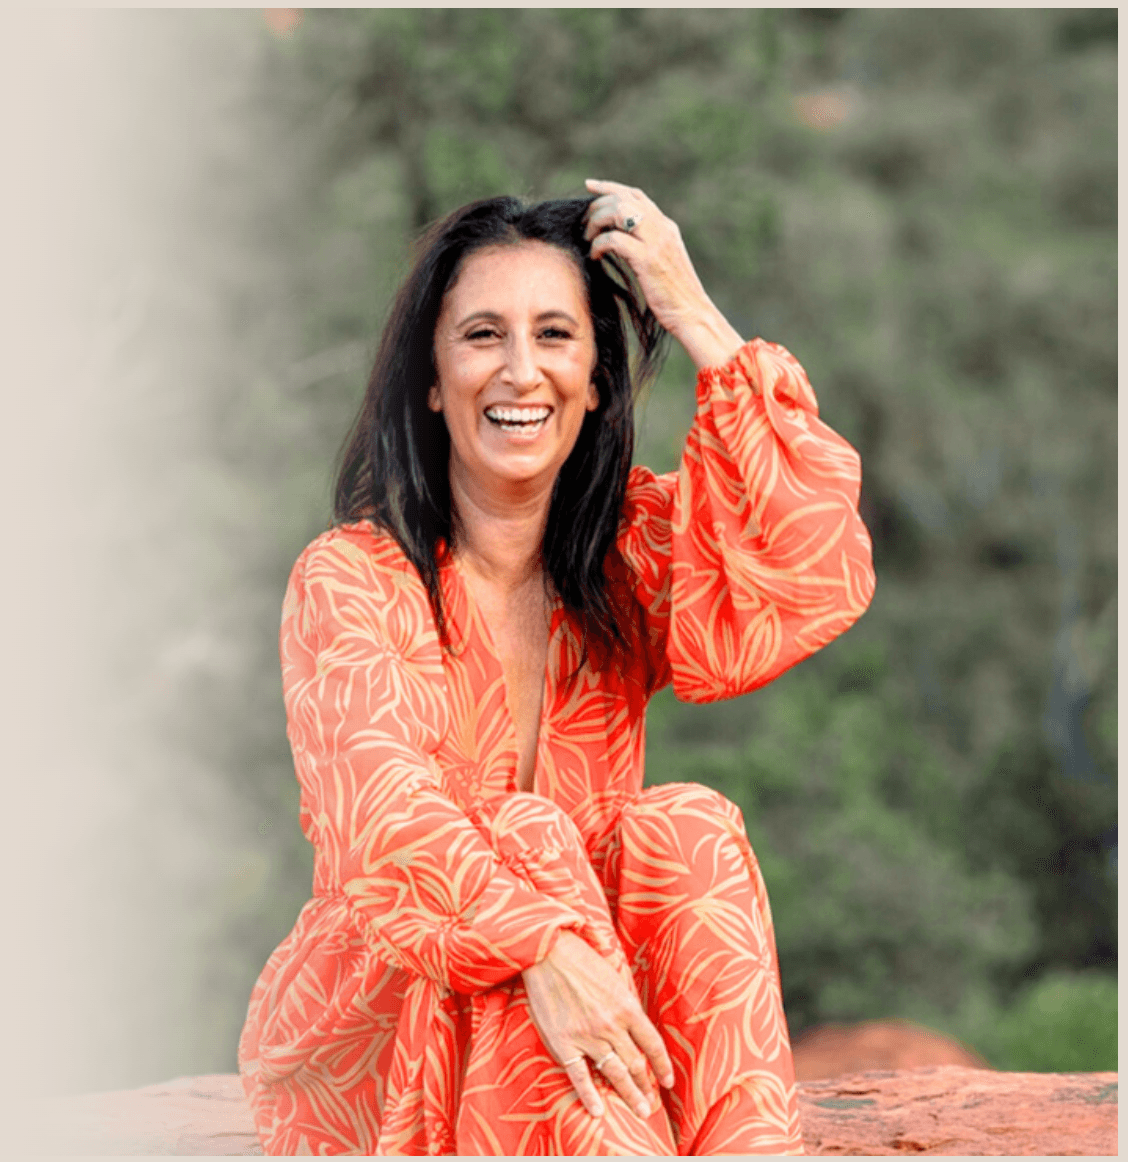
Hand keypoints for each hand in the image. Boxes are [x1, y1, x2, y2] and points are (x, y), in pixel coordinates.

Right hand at [521, 930, 673, 1119]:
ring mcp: (587, 1036)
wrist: (548, 952)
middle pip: (635, 1064)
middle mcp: (611, 1026)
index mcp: (626, 1007)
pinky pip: (579, 1076)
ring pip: (614, 1073)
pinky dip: (589, 1096)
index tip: (667, 1082)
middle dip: (646, 1087)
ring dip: (629, 1095)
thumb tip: (636, 1026)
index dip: (662, 1066)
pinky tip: (597, 1111)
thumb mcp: (614, 978)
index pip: (652, 1044)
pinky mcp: (563, 1043)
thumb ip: (625, 1005)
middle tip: (650, 1106)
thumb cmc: (582, 960)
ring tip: (639, 1111)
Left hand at [583, 178, 744, 369]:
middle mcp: (662, 227)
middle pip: (623, 199)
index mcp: (666, 226)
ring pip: (619, 211)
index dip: (610, 187)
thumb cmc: (673, 296)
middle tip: (582, 225)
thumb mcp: (662, 263)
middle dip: (597, 206)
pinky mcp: (648, 259)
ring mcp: (656, 241)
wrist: (691, 313)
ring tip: (587, 239)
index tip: (589, 186)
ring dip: (597, 222)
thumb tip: (621, 241)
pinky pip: (614, 239)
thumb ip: (647, 246)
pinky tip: (594, 256)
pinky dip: (599, 245)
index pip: (636, 196)